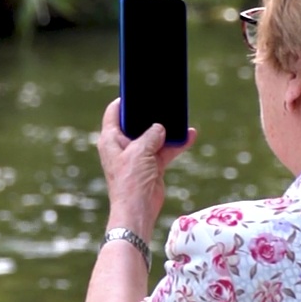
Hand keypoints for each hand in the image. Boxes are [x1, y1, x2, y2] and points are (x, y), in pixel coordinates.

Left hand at [97, 98, 196, 239]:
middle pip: (137, 123)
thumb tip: (160, 127)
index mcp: (111, 139)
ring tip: (180, 117)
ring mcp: (138, 156)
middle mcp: (123, 146)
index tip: (138, 89)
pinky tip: (189, 136)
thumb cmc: (131, 181)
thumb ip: (152, 134)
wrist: (138, 211)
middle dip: (151, 114)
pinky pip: (165, 150)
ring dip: (167, 129)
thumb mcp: (140, 151)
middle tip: (163, 99)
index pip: (114, 112)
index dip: (125, 100)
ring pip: (154, 136)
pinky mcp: (151, 166)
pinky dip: (176, 144)